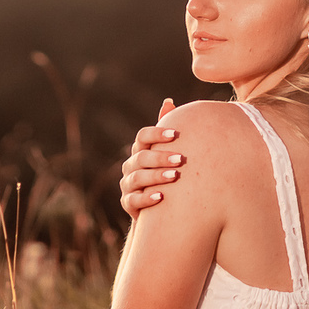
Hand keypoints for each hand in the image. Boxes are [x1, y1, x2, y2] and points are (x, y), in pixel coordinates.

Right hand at [119, 98, 182, 219]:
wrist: (159, 206)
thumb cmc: (166, 172)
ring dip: (156, 176)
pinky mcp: (128, 203)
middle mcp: (131, 165)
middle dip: (161, 157)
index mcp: (140, 150)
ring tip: (174, 176)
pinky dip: (146, 198)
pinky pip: (134, 200)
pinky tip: (161, 197)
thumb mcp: (166, 150)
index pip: (142, 137)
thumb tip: (168, 101)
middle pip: (141, 157)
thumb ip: (167, 129)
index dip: (156, 134)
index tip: (175, 134)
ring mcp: (128, 184)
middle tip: (180, 159)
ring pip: (137, 177)